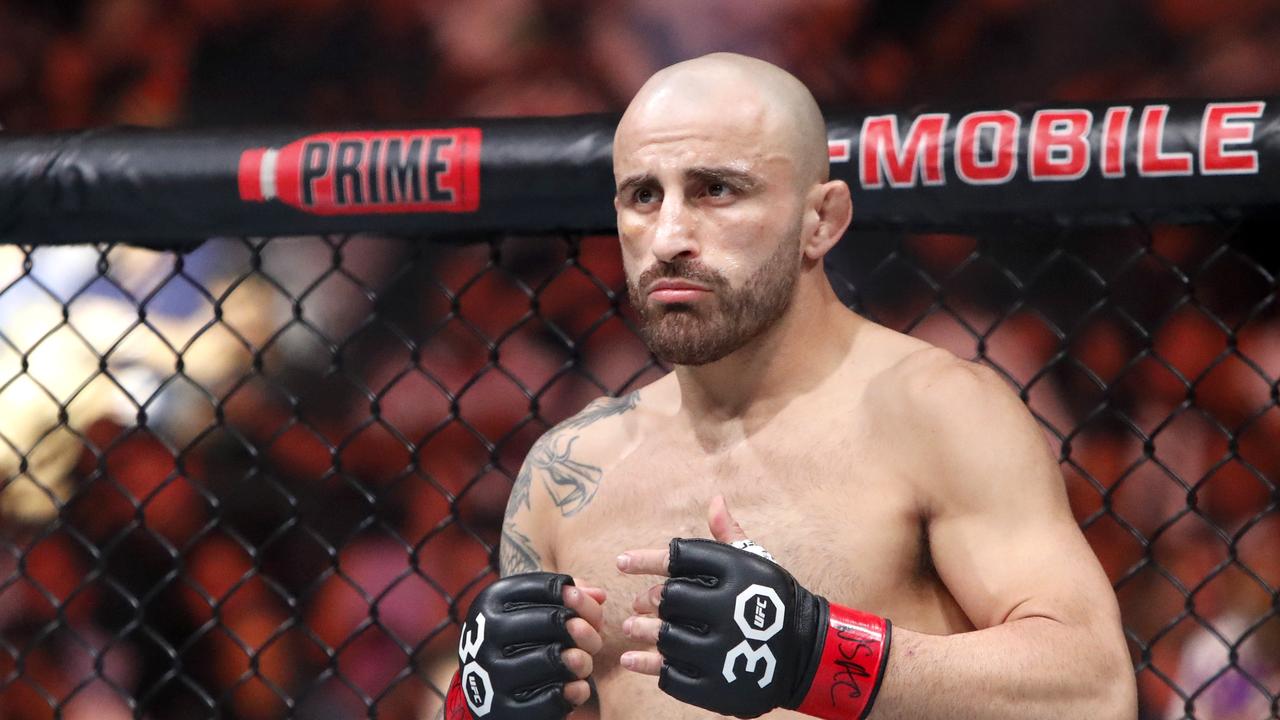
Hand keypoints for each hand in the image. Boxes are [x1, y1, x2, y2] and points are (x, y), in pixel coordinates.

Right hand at [452, 573, 605, 719]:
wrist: (480, 688)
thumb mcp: (532, 608)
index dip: (579, 600)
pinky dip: (573, 692)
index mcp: (491, 601)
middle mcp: (485, 634)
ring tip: (584, 663)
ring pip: (552, 658)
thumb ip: (569, 595)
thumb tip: (599, 596)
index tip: (584, 614)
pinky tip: (578, 687)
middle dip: (583, 630)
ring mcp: (491, 674)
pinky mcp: (503, 709)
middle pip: (554, 620)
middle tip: (593, 641)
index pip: (549, 588)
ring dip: (582, 661)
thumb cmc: (518, 638)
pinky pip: (550, 700)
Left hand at [616, 496, 889, 719]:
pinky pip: (672, 676)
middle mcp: (730, 609)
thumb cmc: (773, 601)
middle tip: (636, 604)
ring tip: (631, 628)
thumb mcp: (758, 563)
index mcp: (737, 572)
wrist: (808, 654)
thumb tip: (715, 499)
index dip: (645, 559)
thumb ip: (729, 535)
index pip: (679, 558)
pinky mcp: (718, 686)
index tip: (621, 563)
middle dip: (648, 601)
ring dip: (642, 632)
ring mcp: (724, 651)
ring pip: (666, 638)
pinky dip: (649, 666)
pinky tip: (633, 660)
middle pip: (669, 599)